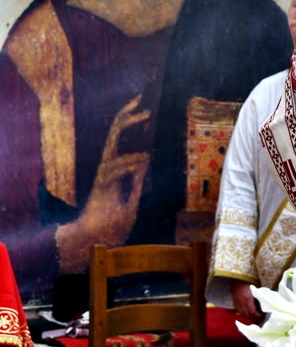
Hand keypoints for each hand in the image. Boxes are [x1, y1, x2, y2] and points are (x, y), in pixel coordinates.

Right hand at [56, 95, 150, 272]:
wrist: (96, 243)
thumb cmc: (112, 225)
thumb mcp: (131, 200)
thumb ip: (136, 182)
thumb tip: (144, 163)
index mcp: (114, 169)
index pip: (121, 139)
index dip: (131, 123)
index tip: (144, 108)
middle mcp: (107, 168)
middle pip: (114, 136)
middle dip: (127, 117)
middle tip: (141, 102)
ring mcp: (102, 177)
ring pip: (113, 150)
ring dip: (132, 142)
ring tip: (148, 143)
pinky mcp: (100, 188)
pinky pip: (113, 171)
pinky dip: (129, 165)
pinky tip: (143, 161)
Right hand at [232, 279, 264, 320]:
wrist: (239, 277)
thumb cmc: (249, 282)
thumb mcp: (255, 290)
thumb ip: (258, 297)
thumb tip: (263, 304)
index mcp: (248, 299)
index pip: (252, 312)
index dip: (257, 316)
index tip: (262, 315)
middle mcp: (242, 302)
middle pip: (247, 314)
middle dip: (253, 317)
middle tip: (259, 316)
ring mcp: (237, 302)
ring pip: (242, 313)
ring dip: (248, 315)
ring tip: (253, 314)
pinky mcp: (234, 301)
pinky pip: (238, 310)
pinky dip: (242, 312)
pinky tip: (246, 311)